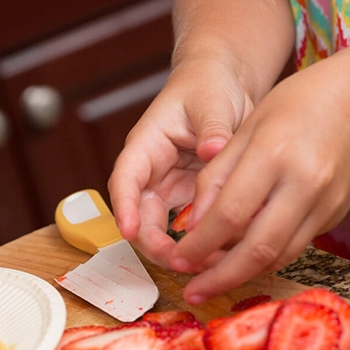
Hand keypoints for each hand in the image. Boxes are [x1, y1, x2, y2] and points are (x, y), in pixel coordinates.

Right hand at [108, 52, 254, 267]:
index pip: (125, 181)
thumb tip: (212, 149)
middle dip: (157, 245)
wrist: (224, 85)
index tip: (128, 231)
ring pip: (164, 230)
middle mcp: (152, 173)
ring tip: (210, 264)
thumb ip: (212, 127)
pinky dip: (205, 242)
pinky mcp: (192, 198)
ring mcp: (170, 189)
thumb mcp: (211, 101)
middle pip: (141, 218)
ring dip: (182, 250)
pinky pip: (192, 228)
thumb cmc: (209, 85)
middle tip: (183, 263)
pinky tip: (225, 253)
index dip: (124, 208)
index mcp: (146, 146)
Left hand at [170, 51, 349, 303]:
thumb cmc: (298, 104)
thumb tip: (192, 226)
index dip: (200, 244)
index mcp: (274, 154)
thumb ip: (217, 176)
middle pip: (257, 249)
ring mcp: (325, 204)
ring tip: (211, 282)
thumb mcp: (247, 127)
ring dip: (242, 275)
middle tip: (191, 292)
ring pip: (278, 257)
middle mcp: (304, 184)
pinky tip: (242, 261)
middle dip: (219, 277)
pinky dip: (265, 259)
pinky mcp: (335, 216)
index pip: (229, 215)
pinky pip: (294, 247)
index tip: (177, 259)